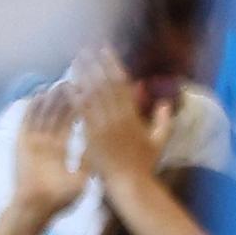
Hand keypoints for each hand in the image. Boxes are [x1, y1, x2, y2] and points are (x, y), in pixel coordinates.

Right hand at [14, 85, 85, 219]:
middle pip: (57, 115)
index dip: (79, 107)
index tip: (89, 91)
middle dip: (66, 98)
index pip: (70, 123)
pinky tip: (40, 94)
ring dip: (51, 99)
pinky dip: (32, 108)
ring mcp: (33, 143)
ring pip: (43, 115)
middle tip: (77, 79)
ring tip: (61, 82)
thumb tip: (102, 148)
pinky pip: (27, 122)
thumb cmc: (59, 199)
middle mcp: (46, 143)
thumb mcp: (81, 179)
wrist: (37, 208)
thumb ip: (88, 161)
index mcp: (60, 151)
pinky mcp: (22, 144)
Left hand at [76, 48, 171, 186]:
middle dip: (96, 65)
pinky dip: (77, 100)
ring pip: (94, 96)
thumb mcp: (159, 140)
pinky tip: (69, 87)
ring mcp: (105, 127)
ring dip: (84, 76)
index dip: (114, 64)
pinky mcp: (93, 138)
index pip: (123, 83)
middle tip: (86, 49)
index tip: (106, 50)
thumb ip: (164, 119)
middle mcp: (120, 117)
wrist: (130, 185)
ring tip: (75, 61)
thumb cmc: (145, 165)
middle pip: (106, 84)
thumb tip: (166, 102)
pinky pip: (83, 115)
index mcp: (134, 114)